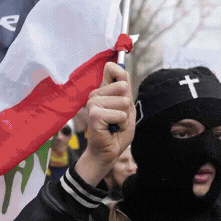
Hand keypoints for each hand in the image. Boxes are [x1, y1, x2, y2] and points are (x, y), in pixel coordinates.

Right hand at [74, 63, 135, 185]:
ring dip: (124, 118)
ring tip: (115, 124)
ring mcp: (93, 103)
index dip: (121, 77)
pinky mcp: (94, 115)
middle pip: (123, 86)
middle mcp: (96, 94)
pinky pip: (120, 115)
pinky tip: (112, 130)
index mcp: (103, 90)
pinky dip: (121, 125)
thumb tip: (121, 70)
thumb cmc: (117, 131)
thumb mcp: (127, 108)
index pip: (112, 68)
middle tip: (118, 117)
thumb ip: (125, 90)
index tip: (122, 91)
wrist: (108, 152)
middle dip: (127, 105)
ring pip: (123, 101)